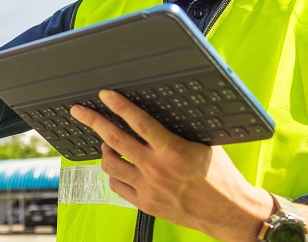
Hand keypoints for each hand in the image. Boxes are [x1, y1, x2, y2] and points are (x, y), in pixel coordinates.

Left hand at [70, 90, 271, 241]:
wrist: (228, 213)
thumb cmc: (220, 176)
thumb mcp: (205, 144)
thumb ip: (181, 130)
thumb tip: (163, 109)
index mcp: (173, 150)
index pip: (139, 122)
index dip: (119, 105)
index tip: (105, 94)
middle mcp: (156, 169)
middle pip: (114, 140)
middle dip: (93, 121)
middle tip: (79, 111)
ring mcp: (148, 188)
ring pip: (110, 164)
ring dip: (104, 149)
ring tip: (106, 142)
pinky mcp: (145, 204)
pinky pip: (116, 185)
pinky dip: (114, 173)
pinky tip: (118, 166)